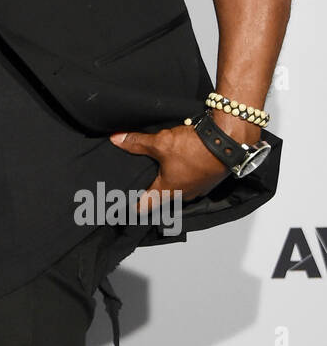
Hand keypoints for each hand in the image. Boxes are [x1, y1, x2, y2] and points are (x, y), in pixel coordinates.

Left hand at [109, 123, 230, 216]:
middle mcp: (184, 194)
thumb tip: (117, 140)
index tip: (122, 203)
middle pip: (161, 197)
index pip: (145, 206)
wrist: (229, 141)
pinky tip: (180, 162)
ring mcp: (198, 188)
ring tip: (157, 170)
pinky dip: (183, 173)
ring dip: (169, 180)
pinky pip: (191, 180)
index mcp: (168, 191)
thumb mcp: (161, 142)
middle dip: (150, 190)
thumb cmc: (197, 148)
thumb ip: (137, 143)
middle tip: (137, 183)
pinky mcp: (208, 179)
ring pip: (178, 188)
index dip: (132, 204)